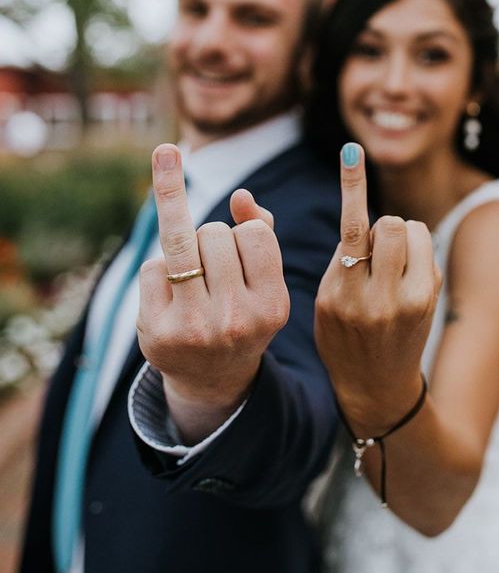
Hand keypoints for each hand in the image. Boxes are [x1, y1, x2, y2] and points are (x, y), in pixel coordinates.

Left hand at [136, 144, 287, 441]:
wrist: (211, 378)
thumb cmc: (240, 311)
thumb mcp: (263, 279)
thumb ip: (261, 228)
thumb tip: (240, 195)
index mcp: (272, 306)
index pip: (254, 232)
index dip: (244, 233)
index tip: (243, 253)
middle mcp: (236, 320)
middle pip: (215, 233)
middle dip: (211, 239)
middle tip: (213, 271)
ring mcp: (194, 327)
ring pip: (181, 240)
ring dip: (185, 245)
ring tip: (192, 273)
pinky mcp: (157, 331)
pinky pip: (152, 266)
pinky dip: (158, 270)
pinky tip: (170, 298)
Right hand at [315, 144, 440, 434]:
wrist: (377, 386)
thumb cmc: (342, 335)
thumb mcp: (324, 302)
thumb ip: (338, 259)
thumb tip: (358, 210)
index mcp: (341, 295)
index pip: (350, 230)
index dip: (352, 186)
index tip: (352, 151)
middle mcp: (377, 297)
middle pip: (388, 223)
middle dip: (380, 226)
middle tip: (372, 251)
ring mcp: (409, 300)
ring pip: (410, 229)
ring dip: (399, 235)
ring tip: (389, 264)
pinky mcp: (430, 298)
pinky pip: (424, 246)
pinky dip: (413, 250)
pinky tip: (404, 278)